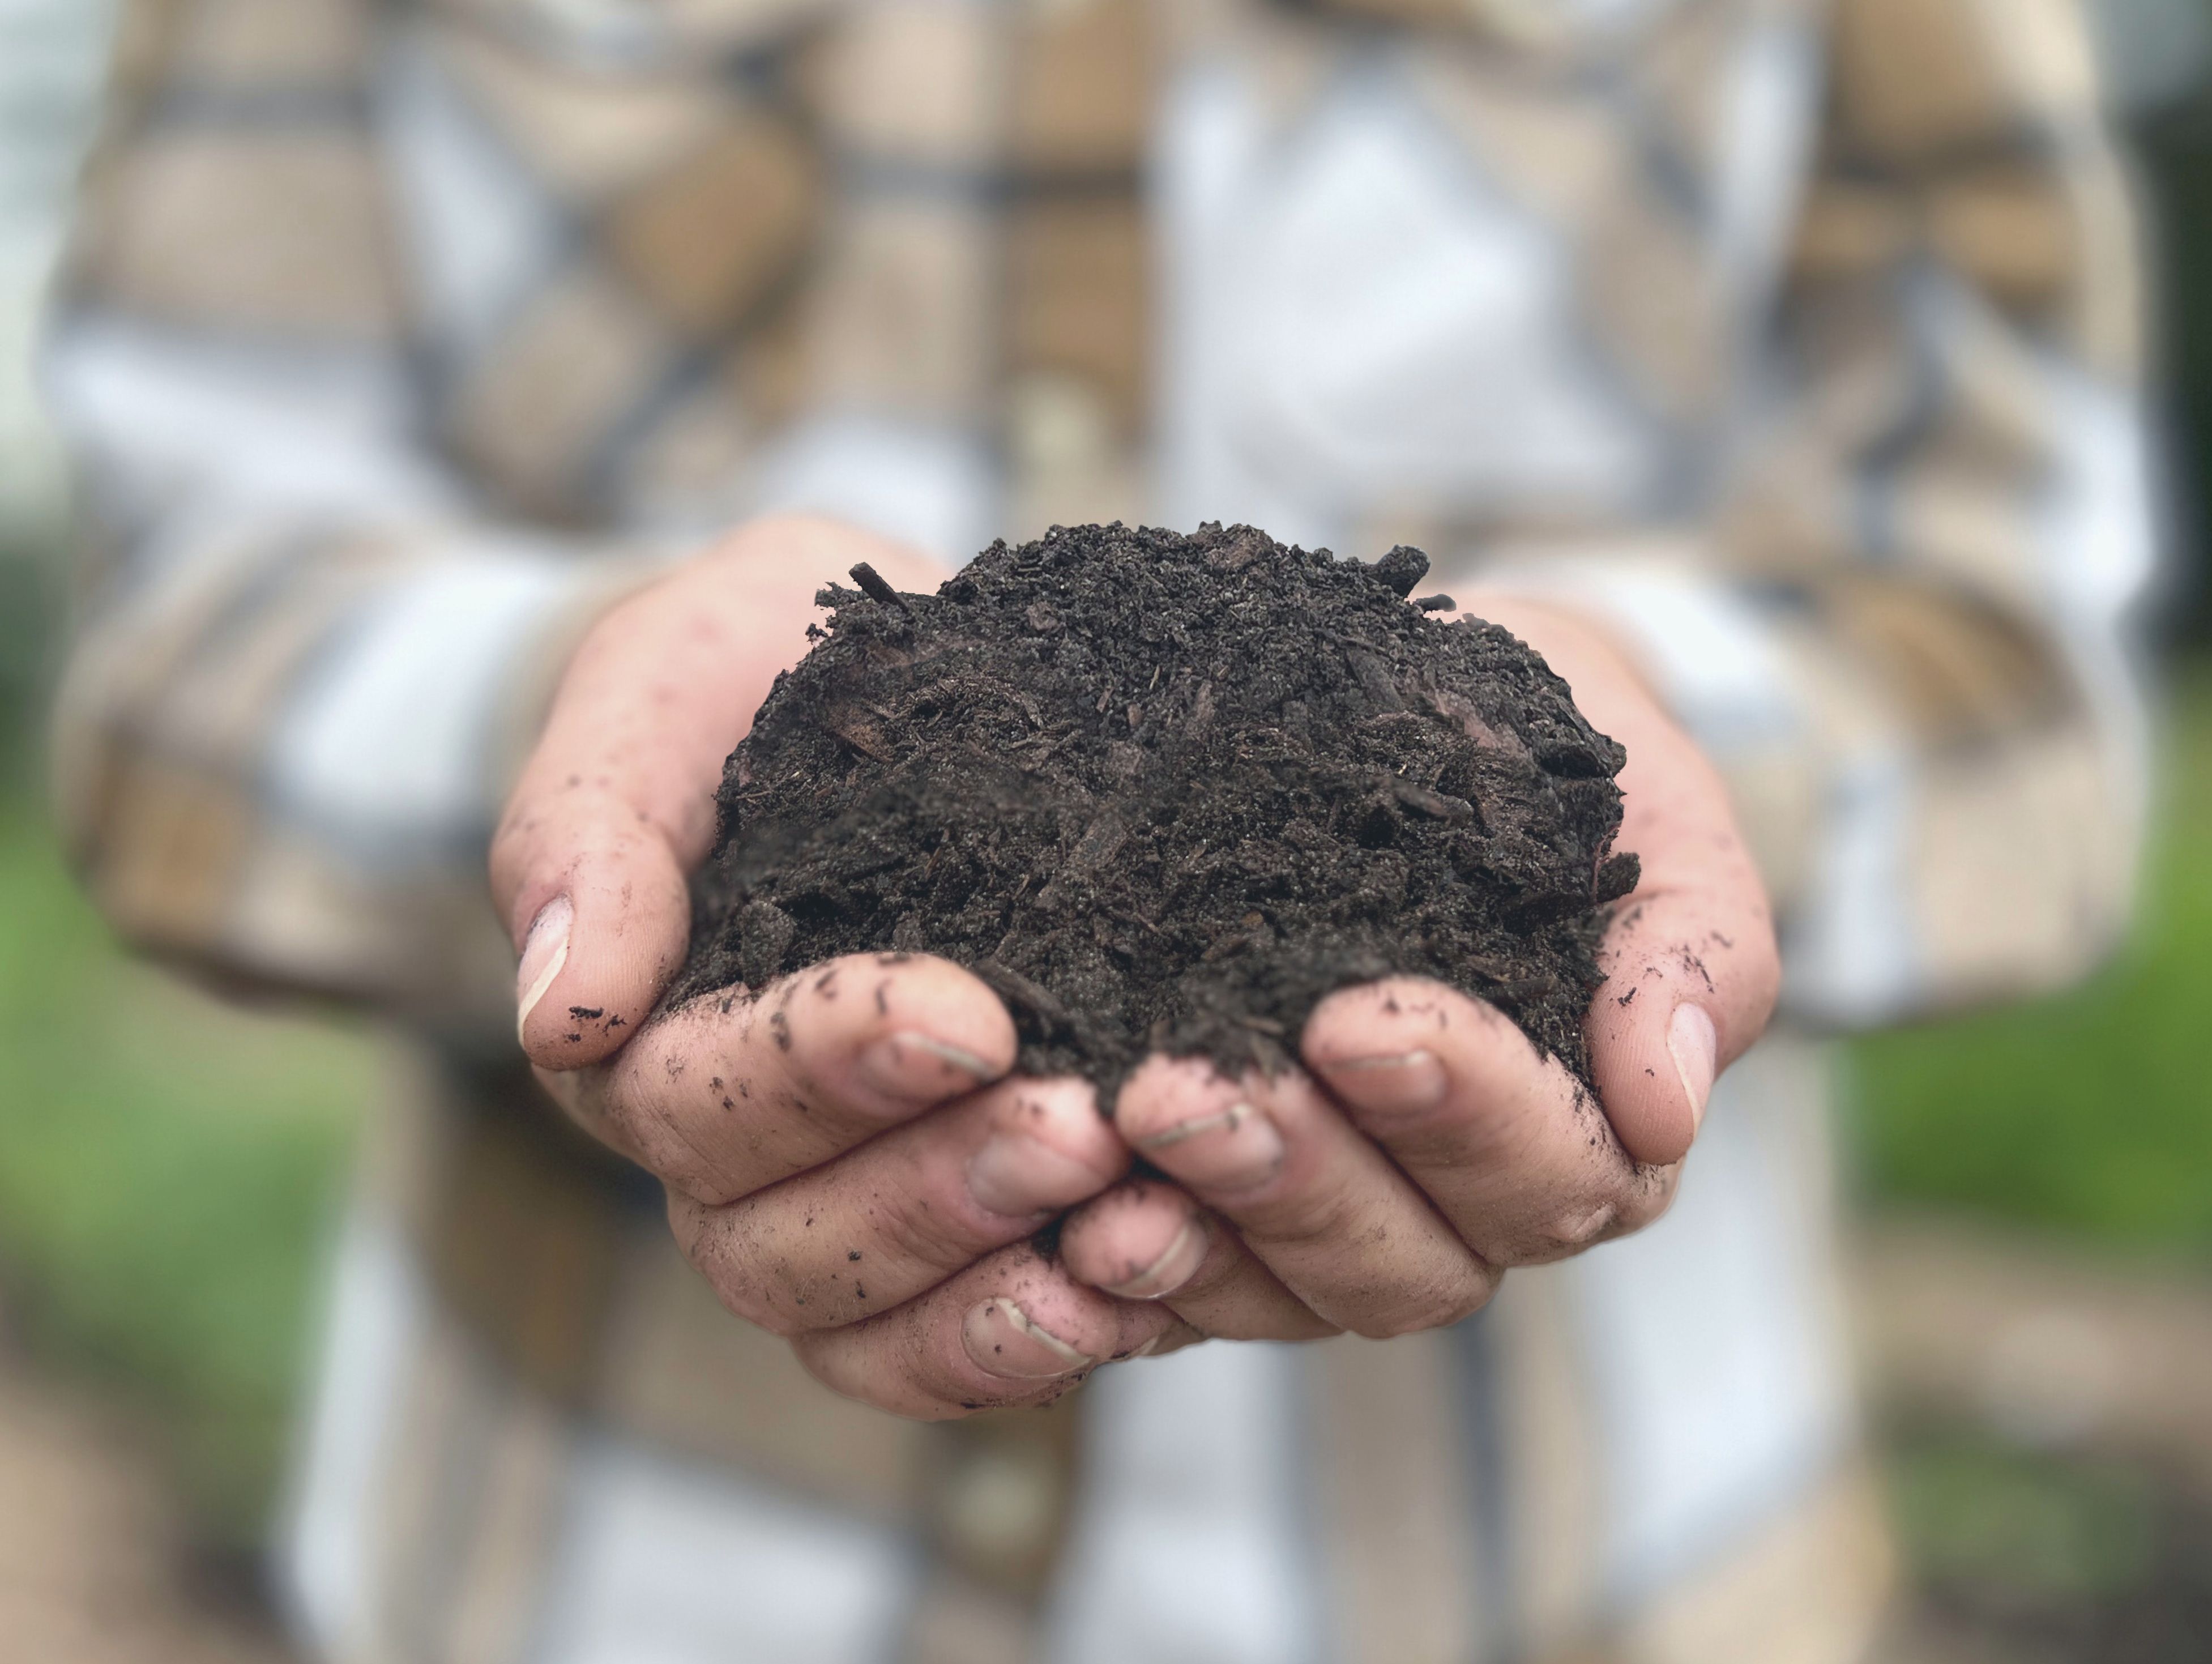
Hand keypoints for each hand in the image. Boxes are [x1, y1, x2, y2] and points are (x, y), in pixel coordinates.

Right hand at [491, 515, 1183, 1418]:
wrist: (882, 691)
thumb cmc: (748, 678)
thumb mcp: (658, 695)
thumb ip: (589, 835)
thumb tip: (559, 1012)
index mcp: (641, 1043)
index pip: (696, 1104)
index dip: (821, 1075)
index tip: (967, 1017)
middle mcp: (729, 1157)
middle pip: (779, 1248)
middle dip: (930, 1194)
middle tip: (1079, 1126)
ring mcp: (839, 1204)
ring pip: (869, 1322)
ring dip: (998, 1279)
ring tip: (1135, 1220)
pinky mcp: (958, 1226)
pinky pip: (965, 1341)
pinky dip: (1047, 1333)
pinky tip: (1154, 1278)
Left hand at [1055, 595, 1779, 1339]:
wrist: (1433, 720)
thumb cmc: (1563, 762)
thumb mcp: (1654, 817)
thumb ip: (1695, 949)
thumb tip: (1670, 1102)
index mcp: (1587, 1135)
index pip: (1548, 1172)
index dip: (1460, 1112)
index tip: (1359, 1020)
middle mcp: (1462, 1209)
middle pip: (1406, 1262)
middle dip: (1297, 1178)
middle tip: (1179, 1094)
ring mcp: (1337, 1224)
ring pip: (1285, 1289)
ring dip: (1193, 1227)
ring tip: (1097, 1141)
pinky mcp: (1226, 1219)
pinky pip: (1178, 1288)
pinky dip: (1117, 1268)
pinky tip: (1049, 1215)